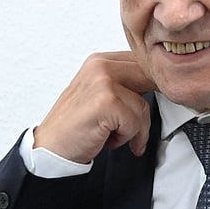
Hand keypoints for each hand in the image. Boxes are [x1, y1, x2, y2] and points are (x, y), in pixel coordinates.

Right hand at [32, 51, 156, 162]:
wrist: (51, 148)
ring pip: (143, 106)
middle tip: (136, 126)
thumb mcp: (100, 95)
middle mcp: (100, 65)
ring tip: (112, 134)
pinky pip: (135, 122)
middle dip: (145, 109)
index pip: (143, 64)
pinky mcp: (105, 102)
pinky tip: (107, 138)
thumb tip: (158, 86)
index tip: (148, 106)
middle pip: (149, 81)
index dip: (152, 88)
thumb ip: (125, 84)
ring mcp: (102, 82)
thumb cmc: (76, 126)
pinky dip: (125, 138)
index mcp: (100, 60)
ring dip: (133, 129)